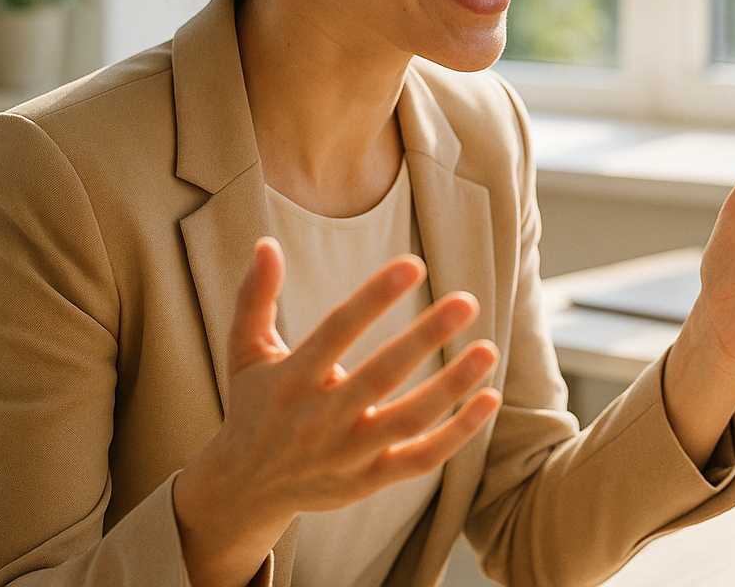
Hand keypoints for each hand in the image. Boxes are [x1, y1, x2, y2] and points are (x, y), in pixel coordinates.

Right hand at [173, 238, 501, 586]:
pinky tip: (489, 399)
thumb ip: (255, 298)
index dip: (374, 297)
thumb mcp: (245, 353)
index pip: (337, 331)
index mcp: (291, 380)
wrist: (245, 491)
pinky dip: (458, 433)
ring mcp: (347, 453)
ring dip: (452, 386)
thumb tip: (266, 244)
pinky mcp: (369, 480)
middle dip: (425, 337)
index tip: (414, 265)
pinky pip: (421, 458)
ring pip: (408, 420)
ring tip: (487, 350)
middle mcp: (319, 419)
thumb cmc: (254, 407)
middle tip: (466, 302)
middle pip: (381, 375)